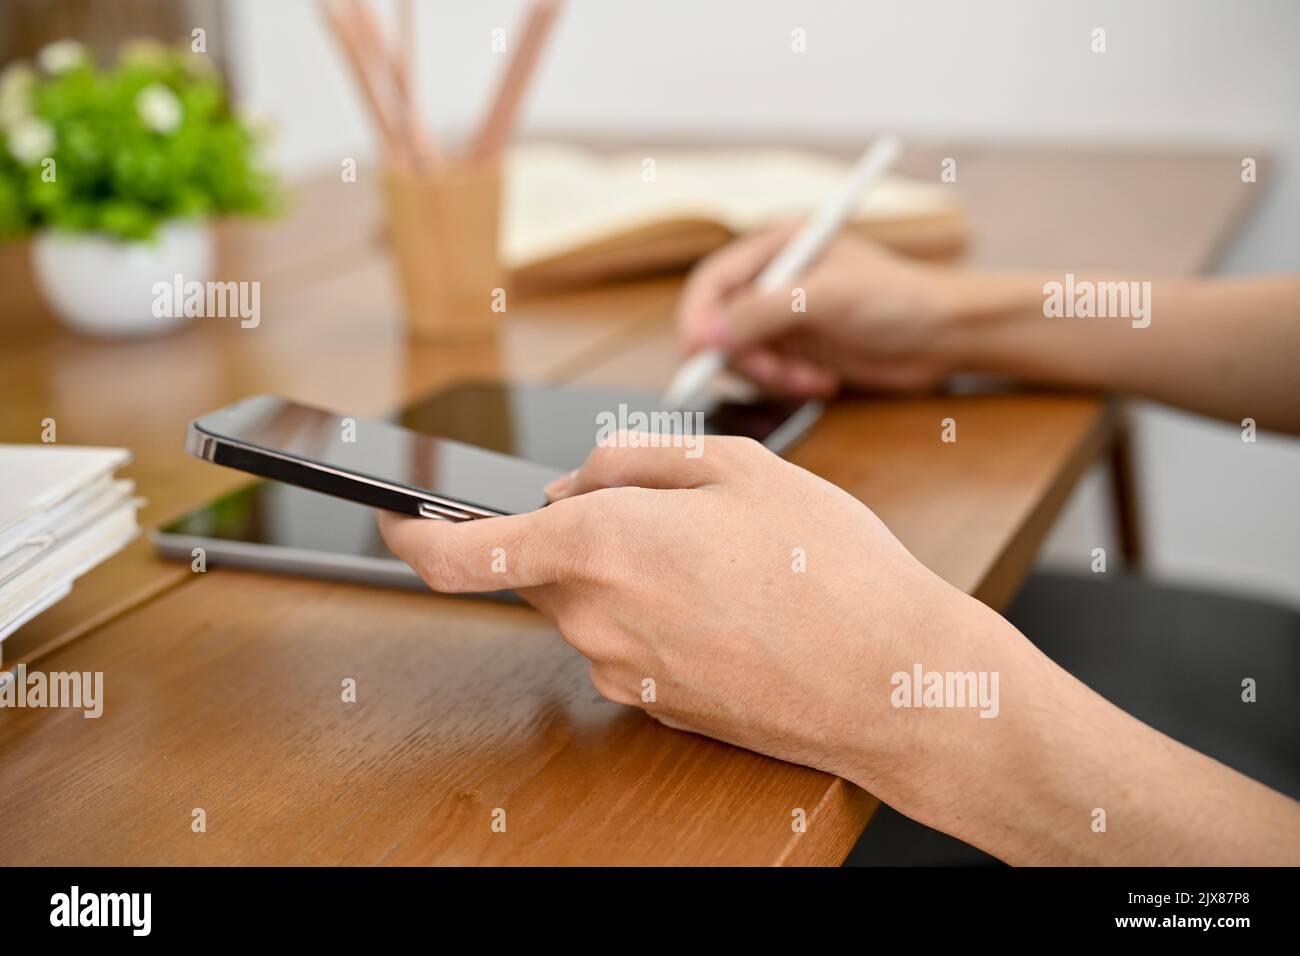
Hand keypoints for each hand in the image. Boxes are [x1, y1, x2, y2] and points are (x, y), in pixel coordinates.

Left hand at [379, 436, 1034, 821]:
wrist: (895, 686)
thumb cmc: (834, 571)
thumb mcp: (740, 467)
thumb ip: (636, 460)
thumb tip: (577, 481)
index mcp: (601, 546)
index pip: (464, 553)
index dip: (415, 534)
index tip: (395, 518)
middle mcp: (597, 620)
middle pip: (546, 567)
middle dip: (581, 532)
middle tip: (668, 511)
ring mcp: (626, 672)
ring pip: (591, 604)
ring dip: (631, 573)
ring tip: (726, 562)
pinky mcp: (659, 705)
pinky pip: (630, 643)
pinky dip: (661, 615)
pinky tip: (734, 607)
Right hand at [676, 227, 966, 395]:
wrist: (942, 336)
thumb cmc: (896, 298)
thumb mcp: (827, 298)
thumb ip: (764, 312)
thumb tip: (707, 335)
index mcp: (776, 247)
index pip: (712, 281)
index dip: (698, 317)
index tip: (700, 352)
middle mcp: (772, 281)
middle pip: (718, 324)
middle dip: (742, 356)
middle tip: (774, 373)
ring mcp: (782, 319)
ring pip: (740, 357)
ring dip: (771, 376)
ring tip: (813, 377)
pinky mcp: (796, 352)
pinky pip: (767, 377)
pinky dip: (788, 385)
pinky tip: (824, 381)